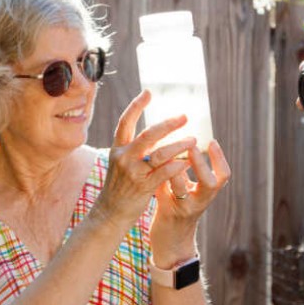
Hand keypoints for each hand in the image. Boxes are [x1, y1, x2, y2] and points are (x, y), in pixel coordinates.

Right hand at [95, 90, 197, 226]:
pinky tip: (187, 162)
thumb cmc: (120, 185)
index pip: (126, 121)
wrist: (110, 212)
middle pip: (148, 135)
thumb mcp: (120, 162)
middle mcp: (124, 157)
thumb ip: (134, 147)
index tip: (148, 92)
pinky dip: (178, 166)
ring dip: (179, 146)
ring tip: (193, 140)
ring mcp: (133, 172)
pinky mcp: (143, 187)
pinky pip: (164, 173)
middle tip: (184, 117)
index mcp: (118, 148)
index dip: (136, 105)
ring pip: (160, 154)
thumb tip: (155, 131)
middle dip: (168, 124)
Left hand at [150, 140, 230, 266]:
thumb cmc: (177, 208)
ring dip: (176, 171)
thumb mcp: (185, 189)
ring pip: (183, 190)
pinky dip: (159, 181)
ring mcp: (184, 209)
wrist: (171, 241)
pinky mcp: (167, 214)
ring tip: (168, 156)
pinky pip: (164, 195)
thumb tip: (175, 140)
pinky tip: (151, 169)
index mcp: (207, 193)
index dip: (219, 159)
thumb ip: (182, 169)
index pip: (223, 176)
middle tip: (192, 146)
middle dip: (201, 164)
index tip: (212, 141)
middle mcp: (200, 201)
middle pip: (211, 183)